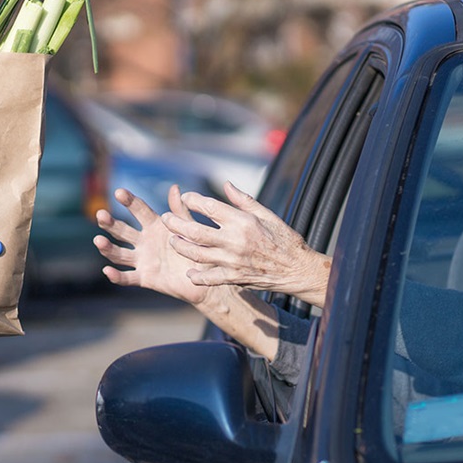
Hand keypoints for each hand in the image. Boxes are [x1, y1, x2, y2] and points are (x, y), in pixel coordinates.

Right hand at [94, 185, 210, 304]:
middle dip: (110, 223)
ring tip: (98, 240)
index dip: (129, 201)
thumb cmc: (200, 250)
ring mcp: (143, 259)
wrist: (207, 278)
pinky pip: (127, 278)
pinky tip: (108, 271)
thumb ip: (180, 212)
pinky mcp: (144, 277)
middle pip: (122, 231)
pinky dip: (116, 276)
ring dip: (107, 248)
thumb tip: (174, 188)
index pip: (139, 210)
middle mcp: (145, 241)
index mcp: (155, 225)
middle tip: (101, 214)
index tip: (119, 192)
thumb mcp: (191, 229)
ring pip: (119, 254)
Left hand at [161, 181, 330, 307]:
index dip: (193, 201)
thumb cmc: (284, 238)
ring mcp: (233, 261)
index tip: (185, 197)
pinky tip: (189, 273)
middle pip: (196, 231)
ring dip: (181, 247)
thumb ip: (243, 200)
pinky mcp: (235, 277)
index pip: (210, 208)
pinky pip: (210, 278)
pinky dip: (198, 276)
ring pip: (197, 254)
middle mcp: (235, 241)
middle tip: (166, 218)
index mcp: (242, 222)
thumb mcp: (267, 214)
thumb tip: (226, 184)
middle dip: (176, 223)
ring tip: (172, 241)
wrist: (297, 268)